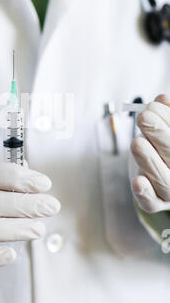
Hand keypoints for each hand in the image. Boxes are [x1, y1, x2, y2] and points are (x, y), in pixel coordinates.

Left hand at [131, 95, 169, 213]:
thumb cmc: (167, 143)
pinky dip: (144, 193)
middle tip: (144, 118)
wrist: (162, 166)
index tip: (156, 105)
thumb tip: (162, 100)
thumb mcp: (168, 128)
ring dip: (149, 160)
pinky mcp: (156, 202)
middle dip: (159, 135)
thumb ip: (168, 115)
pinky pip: (151, 202)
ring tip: (137, 142)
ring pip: (164, 180)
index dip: (169, 122)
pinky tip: (138, 181)